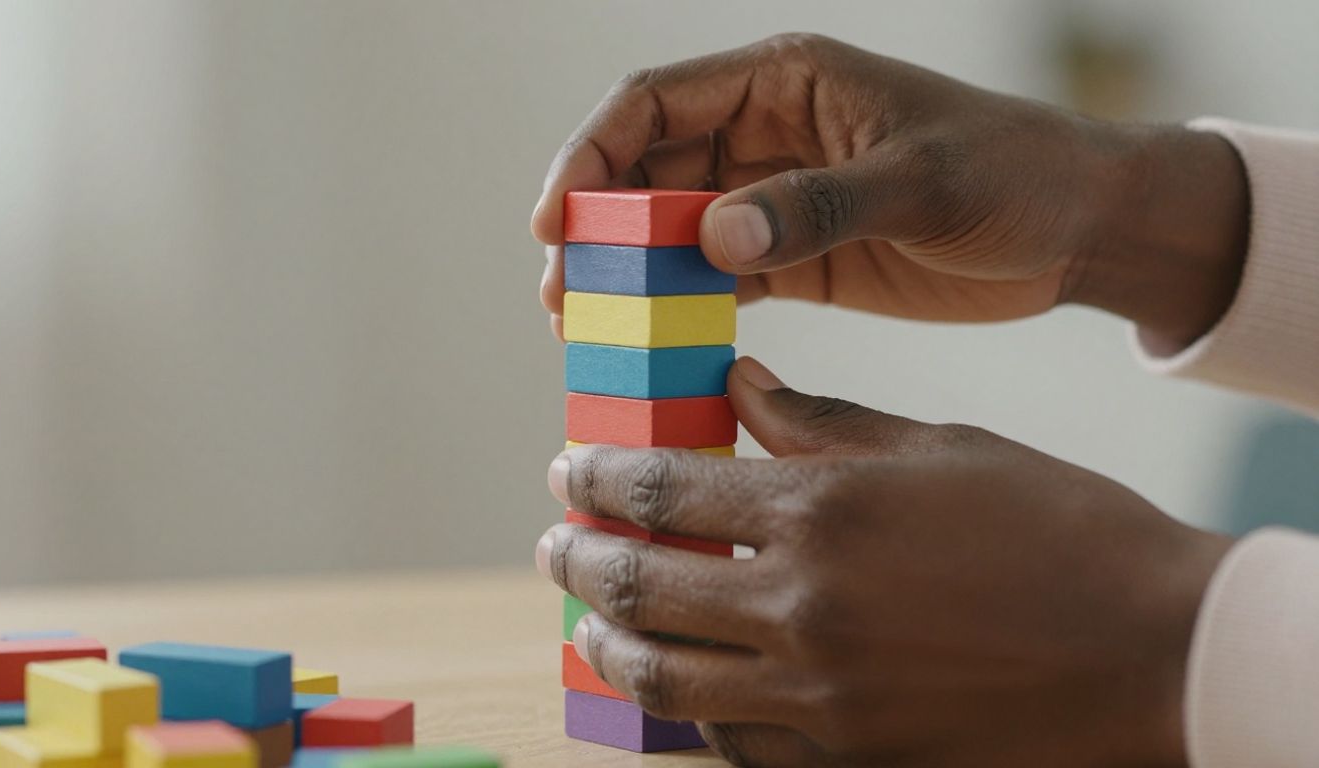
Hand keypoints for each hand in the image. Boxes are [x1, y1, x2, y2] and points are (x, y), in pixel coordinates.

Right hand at [534, 34, 1247, 350]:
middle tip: (565, 297)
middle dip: (598, 228)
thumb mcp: (923, 181)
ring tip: (590, 331)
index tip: (556, 221)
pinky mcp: (798, 256)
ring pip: (672, 228)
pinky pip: (717, 278)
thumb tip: (712, 234)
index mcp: (787, 82)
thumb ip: (818, 205)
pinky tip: (657, 349)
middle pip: (648, 170)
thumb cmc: (1016, 175)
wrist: (1080, 228)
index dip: (590, 154)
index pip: (656, 102)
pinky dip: (681, 310)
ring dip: (629, 275)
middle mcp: (767, 134)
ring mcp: (778, 198)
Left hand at [536, 357, 1231, 766]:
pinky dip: (689, 717)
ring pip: (667, 679)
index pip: (663, 489)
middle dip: (580, 562)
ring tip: (590, 627)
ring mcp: (820, 697)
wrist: (1151, 651)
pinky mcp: (848, 759)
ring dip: (610, 646)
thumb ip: (821, 419)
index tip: (568, 472)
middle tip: (556, 547)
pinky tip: (679, 694)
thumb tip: (738, 383)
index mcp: (821, 510)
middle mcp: (802, 606)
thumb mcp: (937, 447)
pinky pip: (732, 746)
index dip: (599, 478)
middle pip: (642, 586)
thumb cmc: (1056, 529)